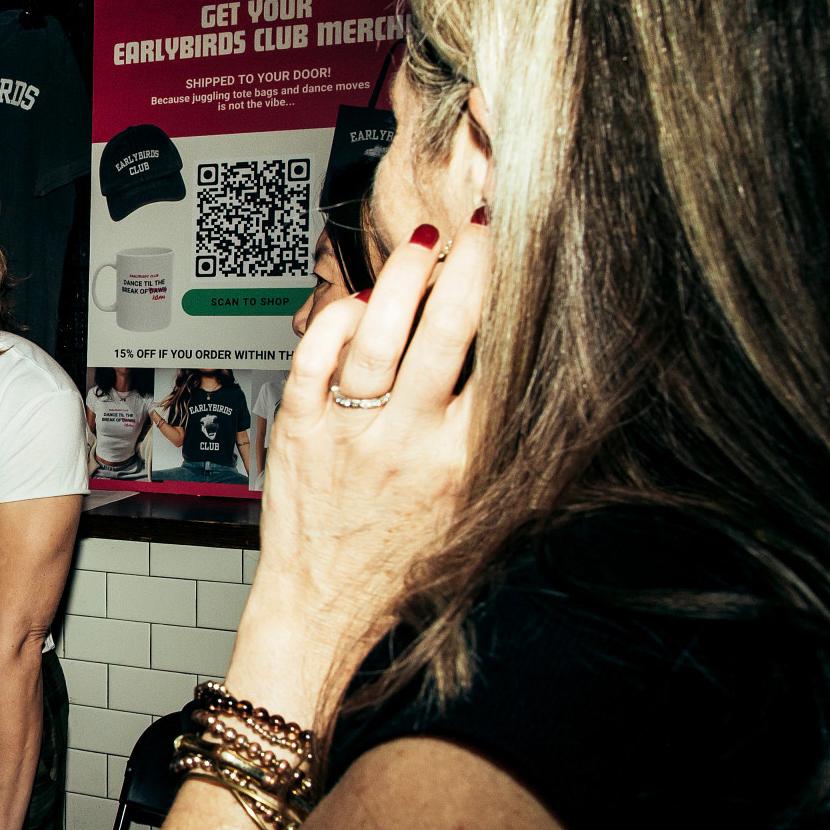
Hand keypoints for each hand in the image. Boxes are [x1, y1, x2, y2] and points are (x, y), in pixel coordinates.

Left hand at [240, 214, 488, 720]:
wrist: (325, 605)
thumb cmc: (400, 557)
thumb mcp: (472, 507)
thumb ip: (499, 443)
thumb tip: (532, 375)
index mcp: (461, 463)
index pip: (498, 367)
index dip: (513, 304)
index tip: (529, 257)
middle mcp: (406, 444)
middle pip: (443, 338)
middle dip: (467, 270)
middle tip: (480, 224)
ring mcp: (347, 435)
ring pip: (375, 339)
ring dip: (401, 280)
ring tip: (421, 243)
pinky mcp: (297, 432)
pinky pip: (314, 362)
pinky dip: (334, 322)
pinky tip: (356, 301)